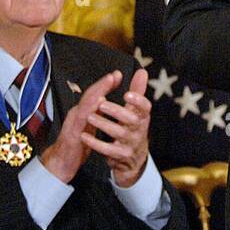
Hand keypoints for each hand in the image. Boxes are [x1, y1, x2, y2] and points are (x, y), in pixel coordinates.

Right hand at [40, 70, 121, 183]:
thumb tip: (104, 102)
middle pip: (90, 95)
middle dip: (102, 83)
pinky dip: (90, 110)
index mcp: (82, 112)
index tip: (117, 75)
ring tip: (108, 82)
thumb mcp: (88, 128)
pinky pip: (81, 120)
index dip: (105, 85)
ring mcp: (73, 123)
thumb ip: (95, 115)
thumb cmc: (76, 146)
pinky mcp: (72, 134)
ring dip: (97, 91)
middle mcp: (77, 114)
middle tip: (114, 74)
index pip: (94, 95)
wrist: (61, 164)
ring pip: (85, 103)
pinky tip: (98, 104)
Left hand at [81, 69, 151, 187]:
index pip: (145, 107)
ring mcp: (131, 144)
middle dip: (116, 111)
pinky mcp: (121, 155)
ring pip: (118, 134)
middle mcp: (139, 130)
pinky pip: (108, 150)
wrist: (133, 158)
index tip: (127, 94)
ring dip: (103, 124)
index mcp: (142, 117)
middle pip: (131, 120)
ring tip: (90, 117)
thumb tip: (142, 71)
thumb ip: (138, 91)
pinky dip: (95, 143)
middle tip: (102, 104)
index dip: (138, 101)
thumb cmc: (132, 128)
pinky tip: (84, 136)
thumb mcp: (136, 111)